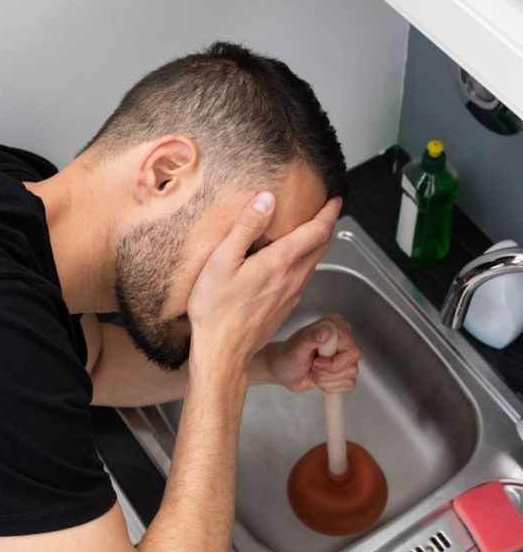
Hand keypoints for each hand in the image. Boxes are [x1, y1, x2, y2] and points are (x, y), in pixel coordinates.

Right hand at [187, 191, 341, 377]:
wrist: (222, 352)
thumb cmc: (216, 310)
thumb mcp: (222, 261)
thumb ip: (246, 227)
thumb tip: (266, 199)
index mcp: (280, 262)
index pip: (317, 231)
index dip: (329, 212)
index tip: (334, 199)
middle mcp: (292, 279)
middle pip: (322, 247)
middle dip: (327, 226)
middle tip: (325, 212)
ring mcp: (291, 296)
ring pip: (313, 264)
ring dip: (316, 246)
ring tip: (308, 234)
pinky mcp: (285, 309)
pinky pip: (302, 280)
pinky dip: (304, 264)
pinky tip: (288, 264)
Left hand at [260, 314, 360, 393]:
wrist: (281, 371)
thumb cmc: (285, 357)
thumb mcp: (296, 349)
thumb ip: (310, 338)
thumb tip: (326, 331)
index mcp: (335, 326)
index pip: (351, 351)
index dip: (333, 363)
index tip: (315, 362)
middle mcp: (343, 338)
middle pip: (352, 365)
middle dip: (328, 373)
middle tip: (312, 366)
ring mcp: (344, 354)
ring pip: (351, 376)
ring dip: (327, 380)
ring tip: (313, 371)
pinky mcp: (344, 369)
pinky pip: (349, 384)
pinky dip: (331, 386)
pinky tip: (318, 378)